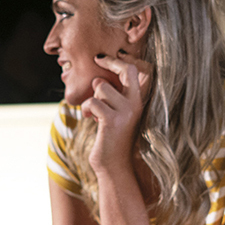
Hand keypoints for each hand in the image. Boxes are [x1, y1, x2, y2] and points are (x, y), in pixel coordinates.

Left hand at [82, 51, 152, 173]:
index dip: (119, 61)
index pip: (135, 71)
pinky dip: (86, 109)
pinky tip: (90, 118)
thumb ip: (111, 97)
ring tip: (93, 112)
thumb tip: (98, 78)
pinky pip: (93, 101)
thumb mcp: (114, 114)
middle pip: (126, 70)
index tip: (101, 58)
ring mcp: (126, 112)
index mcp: (138, 101)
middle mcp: (136, 104)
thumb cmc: (111, 139)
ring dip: (92, 98)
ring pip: (102, 87)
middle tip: (96, 62)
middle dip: (109, 63)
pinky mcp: (112, 120)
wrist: (114, 166)